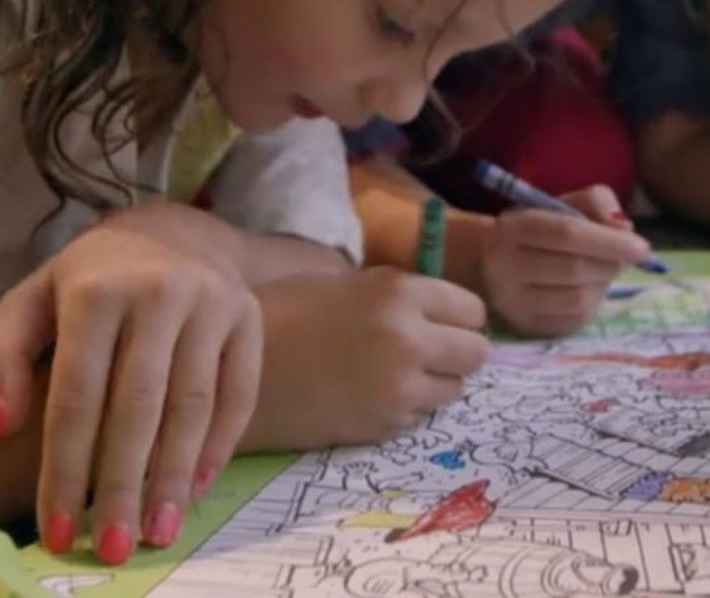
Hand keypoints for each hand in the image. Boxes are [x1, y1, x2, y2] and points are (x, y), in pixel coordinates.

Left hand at [0, 223, 261, 563]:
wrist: (170, 235)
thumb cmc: (90, 283)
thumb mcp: (31, 302)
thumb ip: (3, 358)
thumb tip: (5, 425)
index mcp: (98, 289)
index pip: (78, 393)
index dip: (65, 468)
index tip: (58, 531)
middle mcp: (161, 290)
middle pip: (139, 404)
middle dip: (123, 483)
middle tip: (114, 546)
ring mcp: (213, 300)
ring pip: (194, 402)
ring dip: (175, 474)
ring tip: (160, 530)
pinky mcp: (249, 314)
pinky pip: (239, 390)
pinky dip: (220, 444)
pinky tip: (196, 486)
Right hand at [248, 267, 488, 449]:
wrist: (233, 369)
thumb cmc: (286, 313)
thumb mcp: (351, 283)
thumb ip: (400, 296)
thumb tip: (444, 312)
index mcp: (400, 293)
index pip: (473, 310)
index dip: (459, 317)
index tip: (444, 322)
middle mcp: (410, 339)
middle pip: (476, 353)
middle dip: (458, 352)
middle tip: (429, 351)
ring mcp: (400, 388)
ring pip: (453, 389)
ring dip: (435, 382)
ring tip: (395, 373)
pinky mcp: (383, 427)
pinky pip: (419, 416)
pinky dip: (406, 408)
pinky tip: (369, 394)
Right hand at [480, 186, 651, 337]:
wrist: (493, 262)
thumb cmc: (538, 228)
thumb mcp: (562, 203)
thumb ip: (595, 202)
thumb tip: (624, 228)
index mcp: (515, 226)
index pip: (567, 233)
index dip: (609, 241)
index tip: (643, 248)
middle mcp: (505, 265)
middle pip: (575, 269)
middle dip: (611, 263)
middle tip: (622, 257)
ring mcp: (512, 302)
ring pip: (577, 300)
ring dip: (603, 285)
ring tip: (602, 271)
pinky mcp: (525, 328)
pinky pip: (573, 321)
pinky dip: (592, 304)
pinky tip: (588, 289)